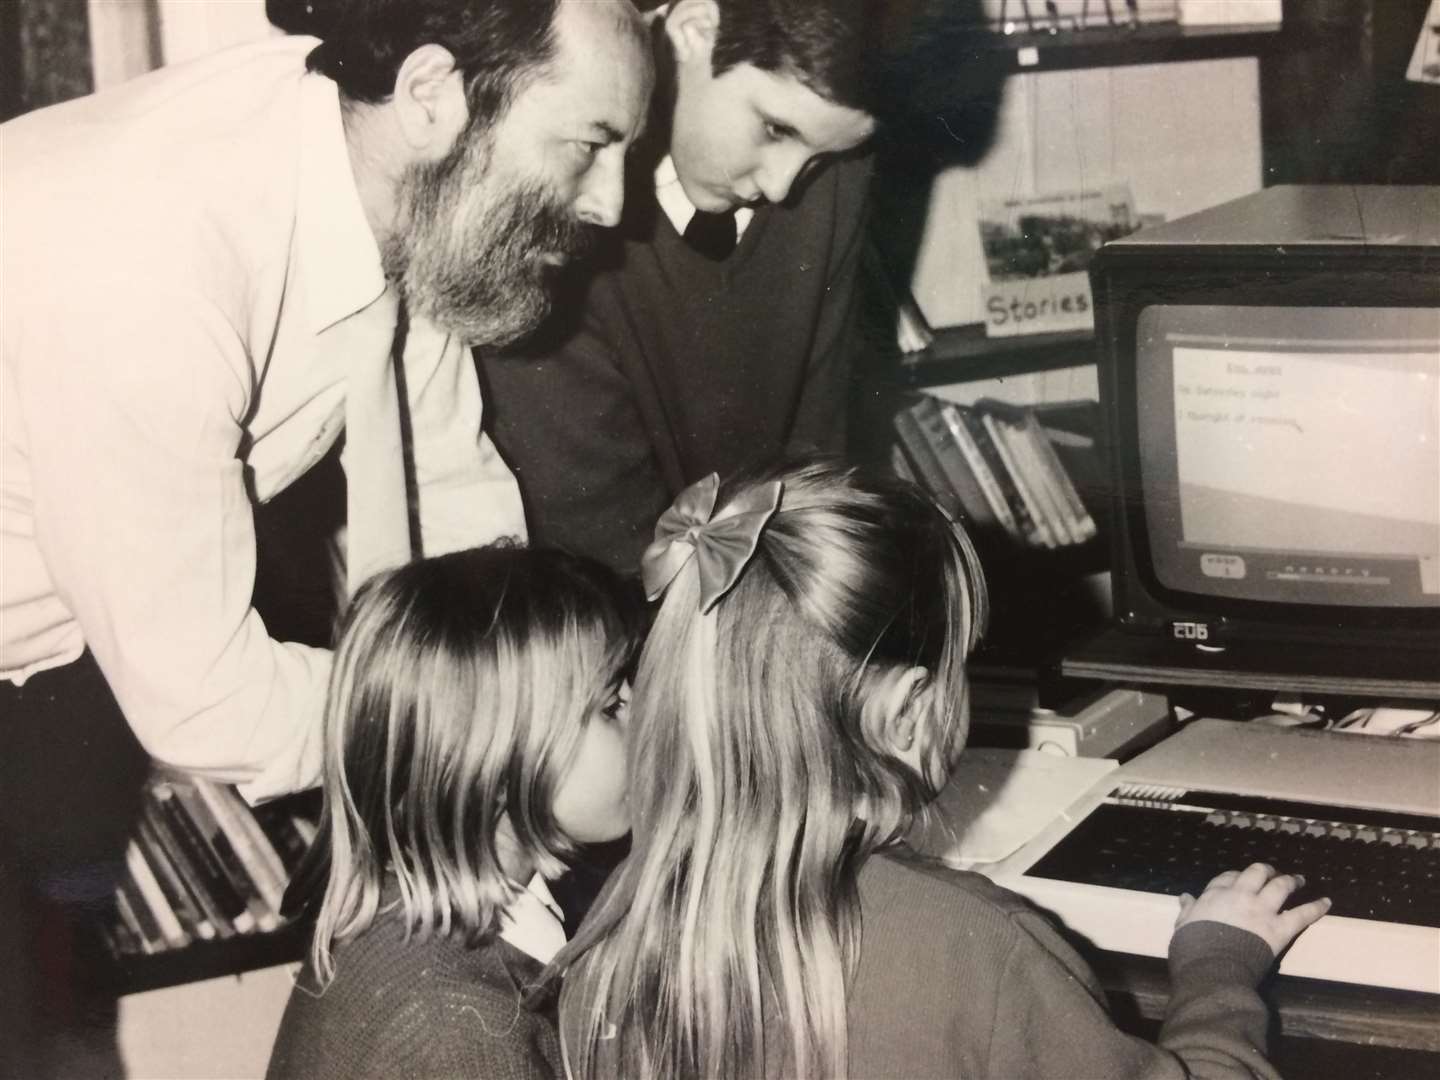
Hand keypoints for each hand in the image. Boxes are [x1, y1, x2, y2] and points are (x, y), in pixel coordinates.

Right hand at [1175, 862, 1331, 955]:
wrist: (1211, 968)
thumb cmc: (1193, 947)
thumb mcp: (1183, 924)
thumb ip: (1188, 909)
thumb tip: (1185, 897)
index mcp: (1215, 894)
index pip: (1228, 877)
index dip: (1236, 877)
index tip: (1240, 880)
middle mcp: (1241, 895)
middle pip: (1257, 873)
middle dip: (1266, 871)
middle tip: (1273, 873)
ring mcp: (1262, 910)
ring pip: (1280, 886)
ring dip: (1291, 880)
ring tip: (1298, 879)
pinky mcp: (1279, 928)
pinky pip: (1301, 914)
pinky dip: (1315, 907)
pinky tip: (1326, 901)